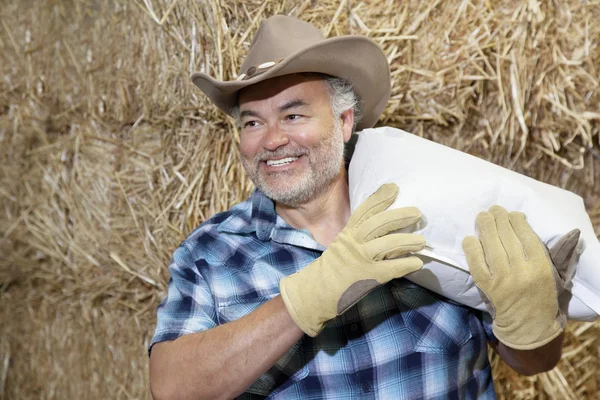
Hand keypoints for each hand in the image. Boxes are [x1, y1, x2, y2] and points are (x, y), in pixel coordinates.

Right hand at [280, 183, 424, 336]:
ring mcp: (360, 259)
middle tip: (417, 212)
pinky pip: (391, 268)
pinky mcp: (368, 277)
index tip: (393, 188)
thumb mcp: (340, 248)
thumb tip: (384, 232)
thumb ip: (358, 238)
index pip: (364, 211)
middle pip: (378, 224)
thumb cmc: (331, 271)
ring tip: (422, 241)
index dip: (379, 198)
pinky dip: (406, 264)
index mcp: (347, 234)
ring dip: (407, 240)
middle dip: (399, 216)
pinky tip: (417, 263)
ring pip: (387, 244)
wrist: (315, 293)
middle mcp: (353, 243)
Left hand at [462, 205, 578, 349]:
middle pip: (507, 238)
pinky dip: (472, 250)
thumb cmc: (544, 297)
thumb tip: (573, 232)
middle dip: (498, 220)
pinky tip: (469, 238)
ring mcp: (503, 280)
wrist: (529, 327)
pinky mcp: (487, 287)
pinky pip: (476, 264)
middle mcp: (522, 272)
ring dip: (485, 228)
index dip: (517, 221)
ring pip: (491, 248)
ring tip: (481, 216)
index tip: (512, 213)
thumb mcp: (557, 276)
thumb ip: (561, 254)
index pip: (527, 237)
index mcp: (542, 267)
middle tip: (493, 209)